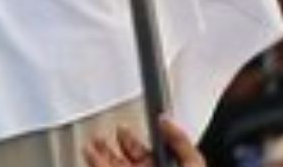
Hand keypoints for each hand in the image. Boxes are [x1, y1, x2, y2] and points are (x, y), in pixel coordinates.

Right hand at [84, 116, 201, 166]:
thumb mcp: (192, 165)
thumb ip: (180, 142)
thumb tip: (166, 121)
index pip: (146, 154)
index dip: (133, 141)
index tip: (122, 129)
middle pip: (126, 162)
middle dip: (112, 148)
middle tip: (101, 136)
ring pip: (113, 166)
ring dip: (100, 155)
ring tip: (91, 144)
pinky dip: (97, 161)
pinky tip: (90, 154)